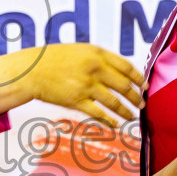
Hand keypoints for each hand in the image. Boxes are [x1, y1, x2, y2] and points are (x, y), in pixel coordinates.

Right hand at [0, 44, 143, 124]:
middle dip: (136, 97)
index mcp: (97, 54)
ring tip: (132, 116)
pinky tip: (116, 125)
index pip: (126, 67)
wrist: (31, 71)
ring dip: (126, 110)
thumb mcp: (80, 50)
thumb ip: (99, 59)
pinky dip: (110, 120)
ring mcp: (86, 86)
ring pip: (114, 102)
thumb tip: (119, 71)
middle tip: (142, 104)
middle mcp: (94, 69)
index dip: (139, 78)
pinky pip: (99, 113)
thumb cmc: (54, 59)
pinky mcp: (77, 101)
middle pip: (124, 86)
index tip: (145, 86)